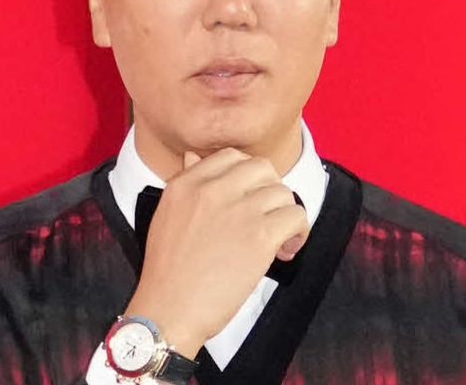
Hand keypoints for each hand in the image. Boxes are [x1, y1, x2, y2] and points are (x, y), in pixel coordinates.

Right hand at [124, 148, 308, 358]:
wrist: (169, 309)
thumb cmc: (167, 270)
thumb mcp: (166, 213)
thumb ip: (185, 182)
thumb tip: (194, 157)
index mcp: (187, 183)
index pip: (231, 156)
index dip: (247, 174)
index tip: (250, 194)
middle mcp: (213, 190)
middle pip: (262, 168)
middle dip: (270, 189)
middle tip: (267, 214)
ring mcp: (238, 211)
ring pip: (283, 192)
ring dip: (285, 213)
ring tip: (278, 238)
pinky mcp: (259, 237)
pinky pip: (295, 216)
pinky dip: (298, 232)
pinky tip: (285, 249)